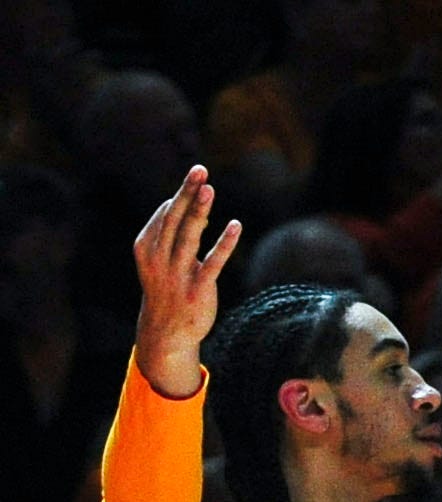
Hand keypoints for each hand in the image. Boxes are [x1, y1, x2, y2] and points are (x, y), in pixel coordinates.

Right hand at [130, 167, 242, 397]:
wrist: (167, 331)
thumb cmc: (167, 287)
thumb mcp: (161, 259)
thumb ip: (172, 233)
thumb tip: (187, 205)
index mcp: (146, 246)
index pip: (165, 214)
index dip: (181, 196)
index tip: (196, 178)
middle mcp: (158, 257)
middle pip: (174, 218)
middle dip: (187, 193)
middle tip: (200, 170)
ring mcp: (176, 273)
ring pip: (188, 235)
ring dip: (199, 210)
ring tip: (209, 188)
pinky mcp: (197, 288)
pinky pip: (213, 261)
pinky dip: (225, 242)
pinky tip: (235, 225)